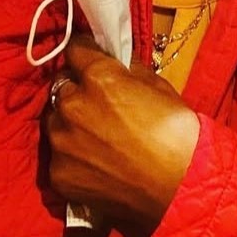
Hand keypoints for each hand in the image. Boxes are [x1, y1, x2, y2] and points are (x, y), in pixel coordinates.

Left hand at [45, 37, 201, 226]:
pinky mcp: (58, 174)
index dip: (85, 53)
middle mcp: (71, 105)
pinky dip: (74, 157)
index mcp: (98, 77)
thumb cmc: (177, 132)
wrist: (180, 186)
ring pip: (56, 122)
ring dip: (71, 124)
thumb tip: (116, 65)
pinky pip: (60, 156)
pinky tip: (97, 165)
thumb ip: (128, 71)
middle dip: (77, 91)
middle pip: (61, 87)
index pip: (76, 50)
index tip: (91, 59)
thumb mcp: (158, 86)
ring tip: (96, 139)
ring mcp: (61, 142)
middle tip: (97, 104)